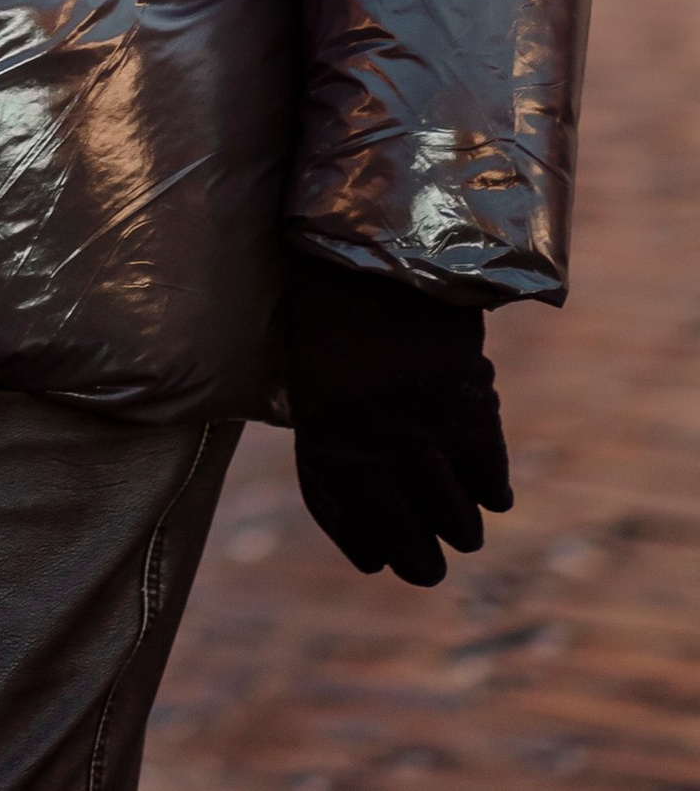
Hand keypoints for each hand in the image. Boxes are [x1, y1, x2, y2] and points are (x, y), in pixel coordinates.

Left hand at [283, 246, 510, 587]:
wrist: (379, 243)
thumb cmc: (337, 304)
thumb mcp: (316, 373)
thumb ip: (338, 433)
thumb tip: (376, 497)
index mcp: (322, 439)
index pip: (343, 521)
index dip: (364, 548)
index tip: (378, 560)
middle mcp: (370, 449)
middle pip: (406, 545)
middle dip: (421, 564)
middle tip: (430, 566)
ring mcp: (423, 434)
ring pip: (457, 524)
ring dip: (461, 528)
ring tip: (463, 527)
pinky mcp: (469, 412)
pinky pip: (491, 481)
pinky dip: (492, 489)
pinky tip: (490, 492)